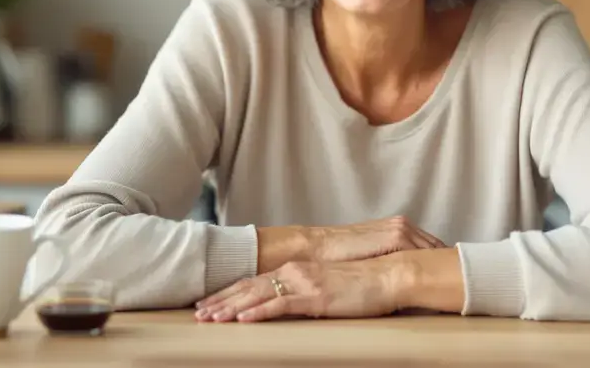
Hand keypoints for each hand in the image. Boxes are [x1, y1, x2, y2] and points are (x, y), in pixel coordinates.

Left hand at [195, 258, 404, 322]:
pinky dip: (258, 312)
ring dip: (231, 308)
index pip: (256, 282)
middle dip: (221, 301)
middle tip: (198, 314)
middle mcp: (296, 272)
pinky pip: (280, 304)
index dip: (231, 293)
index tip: (211, 303)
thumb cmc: (366, 284)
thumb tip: (296, 305)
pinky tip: (242, 320)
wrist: (390, 275)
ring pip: (258, 295)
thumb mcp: (331, 288)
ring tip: (210, 319)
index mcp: (298, 270)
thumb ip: (310, 293)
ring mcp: (304, 282)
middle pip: (250, 287)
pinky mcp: (315, 296)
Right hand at [256, 216, 444, 272]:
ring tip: (462, 281)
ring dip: (446, 264)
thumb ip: (390, 261)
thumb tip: (407, 280)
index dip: (443, 262)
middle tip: (467, 280)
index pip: (431, 247)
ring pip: (435, 250)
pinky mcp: (395, 236)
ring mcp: (401, 230)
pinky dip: (434, 265)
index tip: (458, 275)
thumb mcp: (372, 259)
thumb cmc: (340, 257)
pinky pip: (423, 252)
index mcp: (400, 228)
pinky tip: (442, 278)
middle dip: (451, 263)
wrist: (318, 249)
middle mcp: (404, 226)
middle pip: (439, 248)